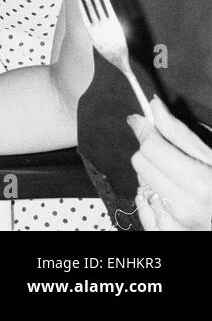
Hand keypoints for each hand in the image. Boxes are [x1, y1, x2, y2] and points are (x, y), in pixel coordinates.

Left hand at [129, 97, 211, 230]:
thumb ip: (180, 134)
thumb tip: (154, 107)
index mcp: (200, 184)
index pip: (151, 148)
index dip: (146, 130)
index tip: (144, 122)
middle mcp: (184, 206)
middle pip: (140, 163)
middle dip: (151, 154)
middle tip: (171, 157)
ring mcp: (172, 224)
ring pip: (139, 182)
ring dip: (152, 176)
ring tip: (178, 181)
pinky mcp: (163, 233)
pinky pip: (140, 204)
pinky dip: (150, 197)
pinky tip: (171, 197)